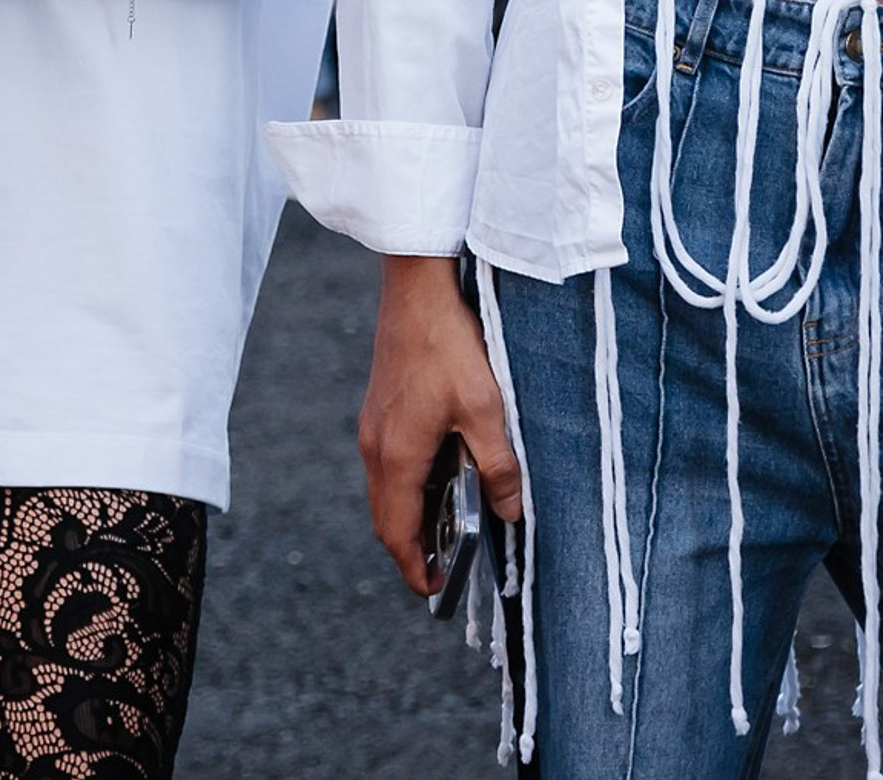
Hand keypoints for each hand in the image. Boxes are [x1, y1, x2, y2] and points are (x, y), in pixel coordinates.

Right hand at [358, 254, 523, 593]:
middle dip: (410, 548)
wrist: (416, 288)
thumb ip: (498, 469)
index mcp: (397, 454)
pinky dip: (409, 487)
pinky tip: (443, 478)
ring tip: (450, 530)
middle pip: (384, 516)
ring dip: (410, 516)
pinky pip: (388, 465)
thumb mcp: (487, 411)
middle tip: (447, 570)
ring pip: (385, 490)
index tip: (435, 593)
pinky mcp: (380, 409)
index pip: (395, 531)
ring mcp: (373, 425)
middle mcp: (376, 445)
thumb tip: (509, 514)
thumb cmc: (449, 347)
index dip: (412, 568)